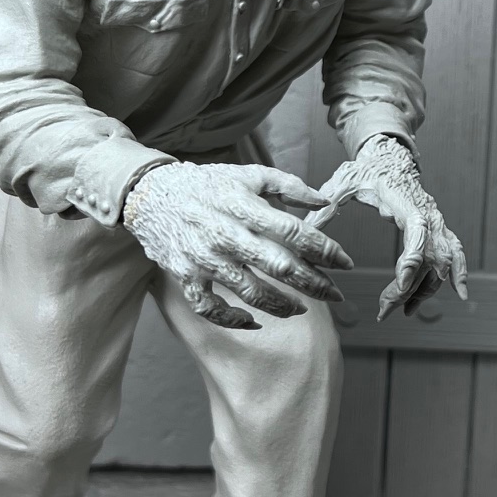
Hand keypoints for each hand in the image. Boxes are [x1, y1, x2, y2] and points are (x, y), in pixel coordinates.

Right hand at [123, 161, 353, 331]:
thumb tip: (325, 203)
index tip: (345, 263)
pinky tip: (254, 320)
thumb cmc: (207, 185)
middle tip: (336, 295)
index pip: (293, 232)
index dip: (324, 249)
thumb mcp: (248, 176)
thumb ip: (288, 186)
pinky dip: (232, 319)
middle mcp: (226, 234)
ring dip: (281, 305)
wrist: (150, 194)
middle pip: (278, 266)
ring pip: (250, 291)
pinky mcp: (185, 277)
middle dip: (313, 284)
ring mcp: (204, 259)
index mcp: (244, 206)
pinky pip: (210, 308)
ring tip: (300, 308)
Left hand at [310, 135, 467, 321]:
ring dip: (428, 289)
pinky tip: (458, 293)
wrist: (390, 155)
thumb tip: (303, 230)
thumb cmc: (365, 169)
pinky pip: (455, 252)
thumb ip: (324, 206)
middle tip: (385, 309)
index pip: (417, 235)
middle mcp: (428, 214)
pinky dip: (459, 272)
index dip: (412, 262)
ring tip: (406, 311)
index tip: (400, 287)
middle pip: (431, 258)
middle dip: (411, 288)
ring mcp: (436, 221)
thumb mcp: (342, 182)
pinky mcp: (437, 227)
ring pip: (444, 261)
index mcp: (406, 203)